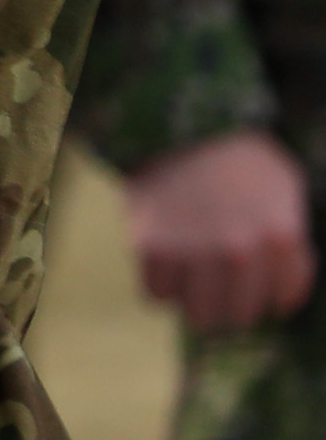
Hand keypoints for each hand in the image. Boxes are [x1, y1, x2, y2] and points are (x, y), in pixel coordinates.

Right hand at [127, 129, 315, 332]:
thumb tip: (281, 296)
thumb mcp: (285, 189)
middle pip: (237, 315)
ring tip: (192, 277)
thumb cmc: (240, 158)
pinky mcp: (148, 246)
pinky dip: (161, 284)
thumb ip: (289, 241)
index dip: (272, 296)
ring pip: (196, 313)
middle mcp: (239, 250)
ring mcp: (192, 249)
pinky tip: (166, 263)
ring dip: (195, 300)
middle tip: (221, 285)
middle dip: (231, 304)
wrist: (178, 124)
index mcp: (280, 235)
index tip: (260, 288)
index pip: (282, 299)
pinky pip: (155, 294)